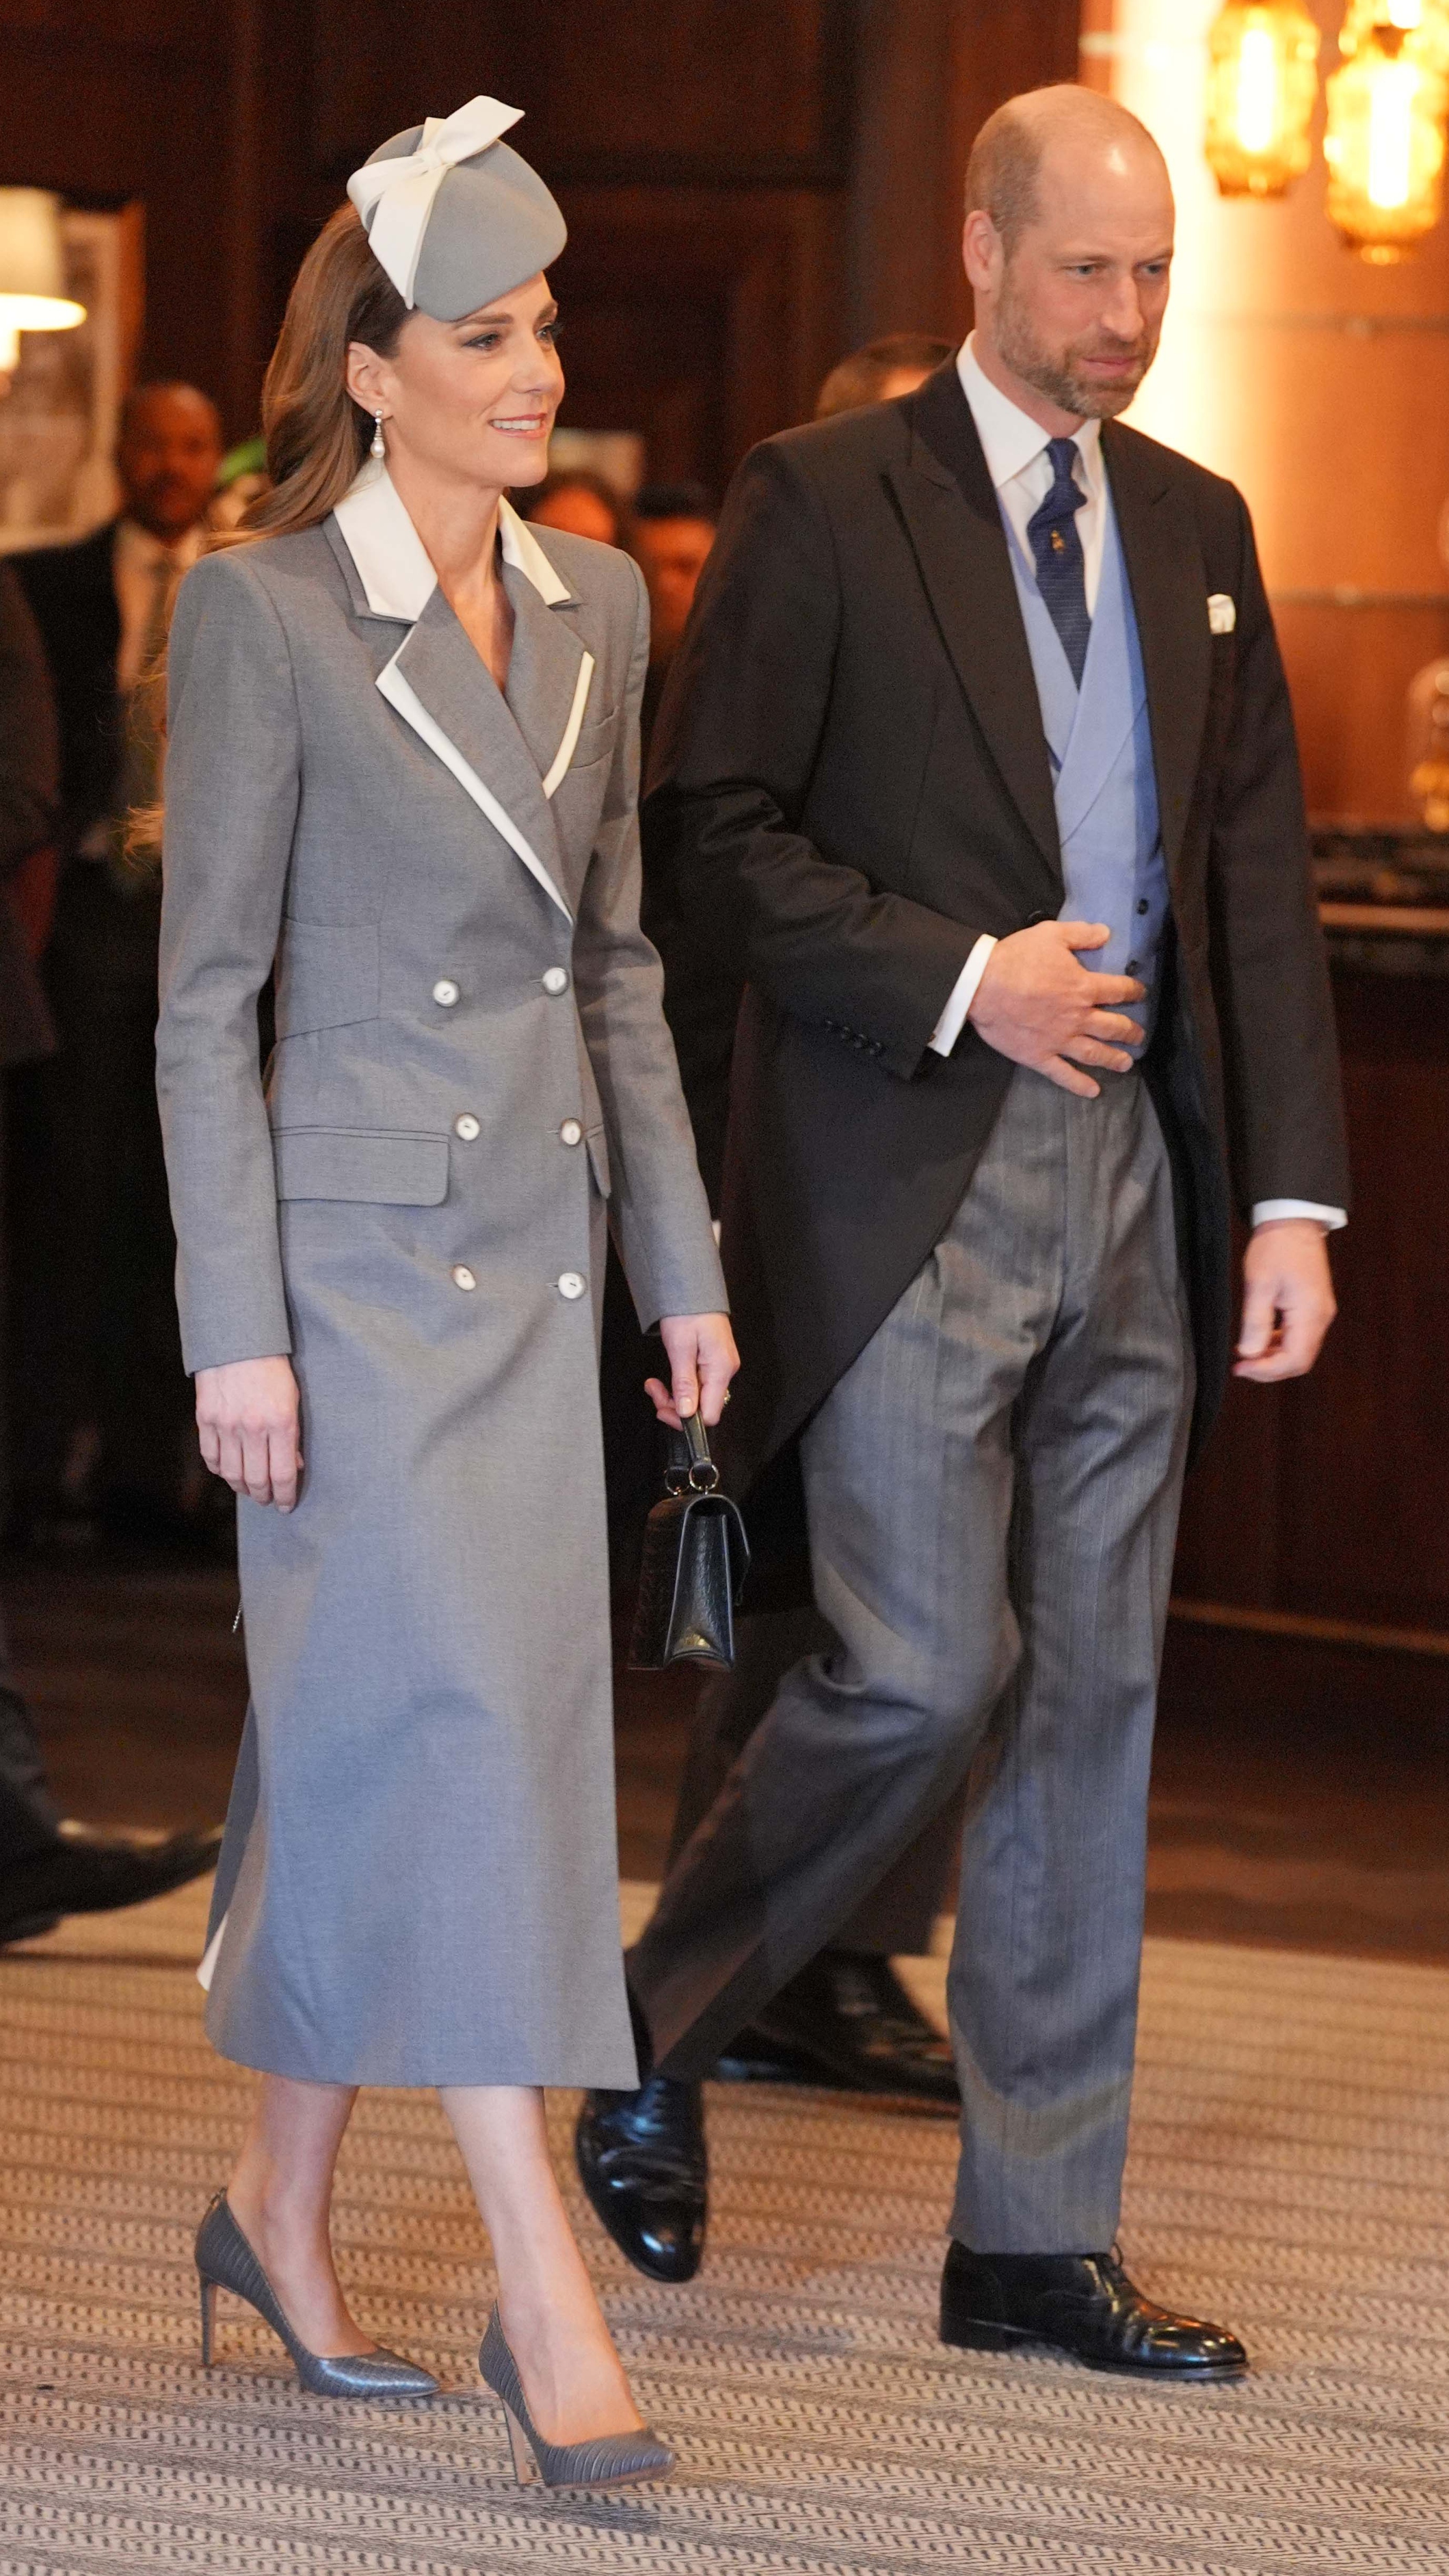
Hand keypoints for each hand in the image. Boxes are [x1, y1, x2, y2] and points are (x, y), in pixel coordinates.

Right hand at [195, 1356, 303, 1509]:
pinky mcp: (205, 1419)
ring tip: (249, 1489)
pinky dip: (220, 1470)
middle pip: (256, 1480)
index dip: (286, 1496)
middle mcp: (253, 1427)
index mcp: (281, 1422)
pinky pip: (210, 1457)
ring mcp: (226, 1424)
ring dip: (242, 1488)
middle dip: (264, 1497)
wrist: (237, 1339)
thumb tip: (293, 1467)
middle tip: (268, 1500)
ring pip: (231, 1473)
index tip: (287, 1505)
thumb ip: (292, 1435)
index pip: (283, 1475)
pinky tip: (228, 1470)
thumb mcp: (293, 1399)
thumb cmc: (272, 1368)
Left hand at [647, 1312, 738, 1429]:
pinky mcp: (712, 1363)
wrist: (693, 1288)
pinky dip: (679, 1385)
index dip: (685, 1419)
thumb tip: (686, 1412)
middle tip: (653, 1392)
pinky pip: (698, 1384)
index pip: (709, 1414)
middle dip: (674, 1406)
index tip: (663, 1409)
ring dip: (673, 1396)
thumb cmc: (687, 1310)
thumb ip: (684, 1382)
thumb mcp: (680, 1347)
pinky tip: (665, 1379)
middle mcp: (725, 1371)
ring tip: (654, 1384)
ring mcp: (719, 1367)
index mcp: (720, 1369)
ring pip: (697, 1397)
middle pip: (702, 1407)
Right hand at [967, 920, 1144, 1097]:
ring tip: (1126, 1064)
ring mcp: (1059, 1040)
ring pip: (1094, 1053)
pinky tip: (1093, 1092)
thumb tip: (1106, 933)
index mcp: (1083, 988)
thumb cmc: (1016, 958)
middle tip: (1139, 1036)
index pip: (1118, 991)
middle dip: (1130, 1031)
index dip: (1133, 991)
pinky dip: (1079, 1084)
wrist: (982, 985)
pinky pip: (1063, 1074)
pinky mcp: (1039, 1056)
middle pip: (1113, 1027)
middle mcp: (1078, 1018)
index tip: (1140, 994)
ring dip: (1113, 1059)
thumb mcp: (1051, 934)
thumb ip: (1081, 934)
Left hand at [1234, 1220, 1336, 1383]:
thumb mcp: (1259, 1284)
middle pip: (1300, 1360)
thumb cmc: (1276, 1247)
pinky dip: (1280, 1344)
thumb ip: (1256, 1322)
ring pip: (1300, 1350)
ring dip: (1274, 1357)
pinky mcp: (1314, 1306)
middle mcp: (1321, 1317)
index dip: (1266, 1370)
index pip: (1294, 1359)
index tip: (1240, 1367)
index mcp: (1310, 1313)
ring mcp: (1320, 1312)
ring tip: (1247, 1354)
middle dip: (1270, 1368)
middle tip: (1242, 1366)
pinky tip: (1260, 1339)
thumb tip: (1249, 1353)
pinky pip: (1300, 1336)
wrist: (1293, 1221)